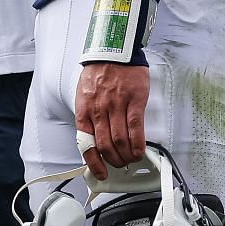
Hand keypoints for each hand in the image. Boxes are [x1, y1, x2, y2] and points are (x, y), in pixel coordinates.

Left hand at [75, 62, 150, 179]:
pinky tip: (140, 151)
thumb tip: (96, 139)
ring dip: (126, 156)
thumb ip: (90, 117)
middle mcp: (98, 111)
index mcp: (84, 111)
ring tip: (131, 160)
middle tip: (120, 165)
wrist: (113, 52)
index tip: (100, 173)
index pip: (86, 144)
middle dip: (113, 161)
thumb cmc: (99, 74)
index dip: (93, 163)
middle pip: (105, 146)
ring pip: (120, 140)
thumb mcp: (85, 96)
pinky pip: (135, 128)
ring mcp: (116, 107)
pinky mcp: (133, 102)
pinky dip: (138, 144)